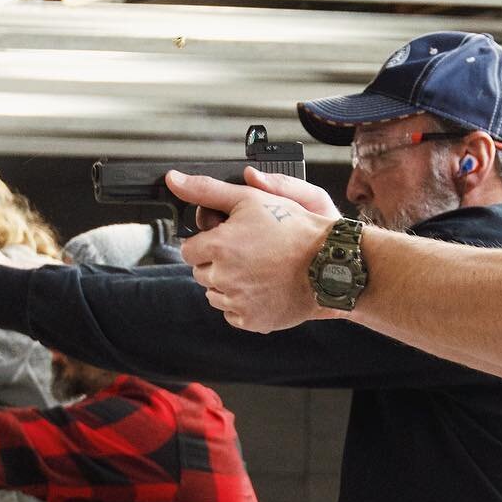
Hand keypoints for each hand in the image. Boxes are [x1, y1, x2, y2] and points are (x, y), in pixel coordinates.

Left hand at [172, 168, 332, 333]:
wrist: (327, 263)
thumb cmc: (293, 228)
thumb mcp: (249, 199)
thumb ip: (207, 190)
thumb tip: (174, 180)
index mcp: (218, 246)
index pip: (189, 249)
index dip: (208, 242)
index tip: (229, 239)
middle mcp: (223, 277)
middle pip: (201, 272)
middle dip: (217, 263)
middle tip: (248, 252)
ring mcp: (237, 301)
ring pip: (215, 294)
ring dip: (228, 284)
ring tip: (257, 270)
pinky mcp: (251, 320)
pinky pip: (233, 313)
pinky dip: (243, 304)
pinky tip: (263, 288)